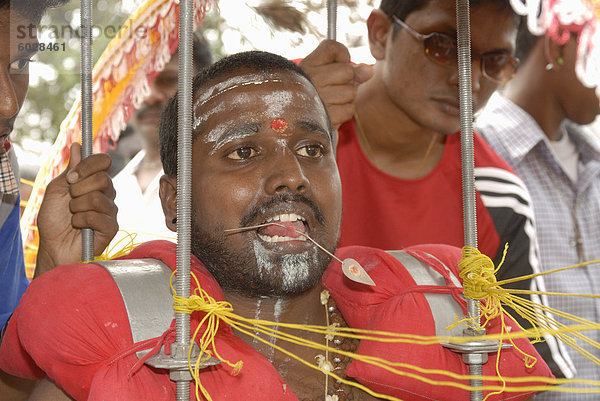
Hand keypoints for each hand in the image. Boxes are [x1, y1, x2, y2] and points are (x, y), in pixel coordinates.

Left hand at [35, 143, 117, 276]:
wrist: (54, 247)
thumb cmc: (54, 221)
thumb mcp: (56, 191)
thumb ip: (70, 170)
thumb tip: (77, 145)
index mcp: (94, 182)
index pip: (103, 162)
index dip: (88, 165)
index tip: (71, 177)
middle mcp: (106, 194)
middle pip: (103, 179)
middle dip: (79, 189)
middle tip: (70, 200)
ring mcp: (110, 211)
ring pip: (98, 198)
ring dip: (77, 207)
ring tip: (72, 216)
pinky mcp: (112, 227)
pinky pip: (98, 216)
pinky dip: (81, 220)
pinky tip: (78, 227)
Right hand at [299, 40, 372, 129]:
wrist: (292, 120)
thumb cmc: (310, 93)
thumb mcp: (322, 73)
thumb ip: (349, 68)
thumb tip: (370, 70)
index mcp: (308, 64)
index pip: (334, 48)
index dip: (342, 56)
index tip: (334, 64)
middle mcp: (312, 80)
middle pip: (348, 71)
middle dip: (346, 80)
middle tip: (331, 87)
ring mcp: (318, 99)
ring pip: (351, 91)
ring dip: (346, 97)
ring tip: (330, 100)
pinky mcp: (325, 117)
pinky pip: (349, 109)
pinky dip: (344, 111)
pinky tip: (331, 111)